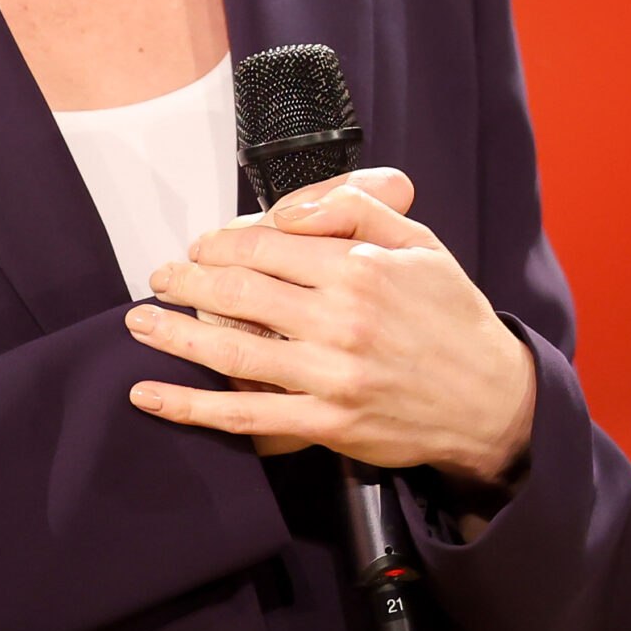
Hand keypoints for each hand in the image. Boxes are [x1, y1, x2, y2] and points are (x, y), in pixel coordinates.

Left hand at [124, 173, 536, 485]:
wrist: (491, 400)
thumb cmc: (450, 315)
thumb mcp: (418, 241)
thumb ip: (355, 207)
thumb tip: (286, 210)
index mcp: (358, 268)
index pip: (264, 247)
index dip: (220, 244)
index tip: (200, 247)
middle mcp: (339, 320)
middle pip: (237, 294)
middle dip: (185, 283)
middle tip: (159, 277)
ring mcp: (329, 376)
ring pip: (231, 353)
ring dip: (174, 336)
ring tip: (139, 322)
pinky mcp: (325, 423)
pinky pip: (245, 417)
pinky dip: (191, 407)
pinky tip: (152, 396)